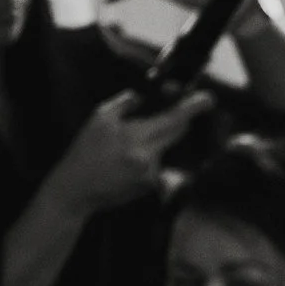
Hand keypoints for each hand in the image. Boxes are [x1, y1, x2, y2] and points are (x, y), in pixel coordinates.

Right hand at [42, 89, 212, 218]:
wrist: (76, 189)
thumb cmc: (84, 152)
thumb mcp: (99, 119)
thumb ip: (125, 104)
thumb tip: (143, 96)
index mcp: (135, 135)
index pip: (173, 119)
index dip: (193, 108)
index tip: (209, 99)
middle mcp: (148, 155)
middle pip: (177, 132)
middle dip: (176, 122)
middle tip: (158, 120)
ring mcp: (151, 173)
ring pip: (166, 149)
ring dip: (155, 145)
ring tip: (123, 154)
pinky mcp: (151, 186)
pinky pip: (159, 167)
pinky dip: (149, 162)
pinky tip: (126, 168)